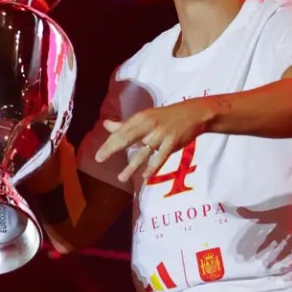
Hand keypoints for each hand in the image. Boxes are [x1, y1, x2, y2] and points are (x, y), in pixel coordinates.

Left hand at [95, 99, 214, 181]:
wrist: (193, 114)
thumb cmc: (166, 117)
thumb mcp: (146, 117)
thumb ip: (126, 124)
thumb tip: (106, 125)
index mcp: (141, 118)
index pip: (121, 131)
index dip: (109, 143)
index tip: (98, 155)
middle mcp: (149, 125)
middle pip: (127, 138)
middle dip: (112, 148)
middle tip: (99, 159)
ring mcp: (161, 134)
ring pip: (143, 152)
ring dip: (131, 166)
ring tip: (121, 178)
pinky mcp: (172, 142)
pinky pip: (161, 157)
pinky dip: (153, 167)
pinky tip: (144, 176)